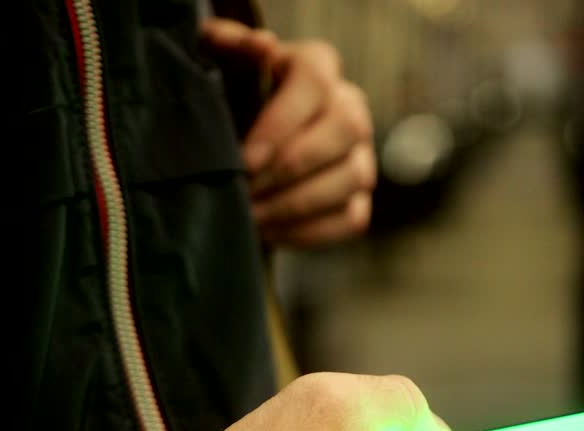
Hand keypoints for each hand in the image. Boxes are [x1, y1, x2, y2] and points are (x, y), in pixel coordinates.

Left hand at [202, 19, 376, 246]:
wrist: (245, 139)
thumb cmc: (231, 98)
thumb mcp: (222, 67)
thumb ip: (232, 49)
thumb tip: (262, 45)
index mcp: (317, 65)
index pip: (314, 85)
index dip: (280, 124)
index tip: (245, 160)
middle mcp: (350, 106)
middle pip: (344, 131)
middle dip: (290, 169)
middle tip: (247, 191)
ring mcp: (361, 155)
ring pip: (351, 178)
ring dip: (297, 204)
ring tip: (253, 216)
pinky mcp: (358, 197)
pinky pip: (350, 219)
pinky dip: (308, 231)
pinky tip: (269, 232)